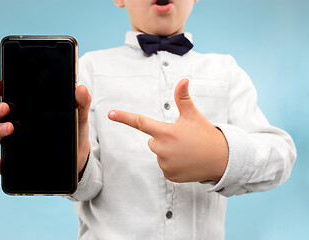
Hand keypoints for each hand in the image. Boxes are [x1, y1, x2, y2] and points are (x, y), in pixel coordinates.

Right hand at [0, 80, 91, 176]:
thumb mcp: (79, 116)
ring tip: (9, 128)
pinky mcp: (17, 162)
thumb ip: (81, 102)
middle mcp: (17, 124)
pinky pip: (1, 164)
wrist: (80, 158)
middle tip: (5, 107)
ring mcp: (15, 143)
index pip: (9, 95)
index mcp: (28, 109)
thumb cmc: (74, 132)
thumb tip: (81, 89)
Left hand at [108, 79, 228, 182]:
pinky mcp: (169, 175)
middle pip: (152, 141)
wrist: (221, 159)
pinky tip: (186, 161)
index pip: (140, 122)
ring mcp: (165, 164)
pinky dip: (173, 164)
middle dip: (163, 138)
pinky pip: (165, 167)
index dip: (124, 117)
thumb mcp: (193, 115)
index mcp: (165, 132)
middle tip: (182, 139)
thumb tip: (183, 79)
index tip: (110, 114)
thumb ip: (183, 98)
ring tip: (186, 151)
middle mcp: (162, 149)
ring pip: (159, 154)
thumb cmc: (205, 135)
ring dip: (168, 152)